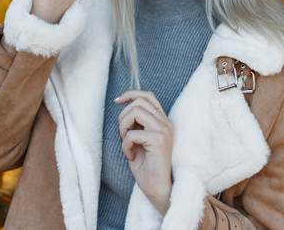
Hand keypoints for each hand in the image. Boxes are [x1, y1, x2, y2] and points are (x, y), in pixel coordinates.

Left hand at [115, 90, 173, 214]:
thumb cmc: (147, 168)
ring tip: (126, 143)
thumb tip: (124, 106)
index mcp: (163, 121)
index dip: (131, 94)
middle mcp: (166, 122)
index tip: (117, 101)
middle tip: (123, 134)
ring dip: (124, 127)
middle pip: (139, 101)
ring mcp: (164, 130)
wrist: (158, 190)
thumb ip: (136, 124)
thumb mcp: (139, 140)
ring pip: (135, 111)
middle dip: (124, 115)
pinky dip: (125, 144)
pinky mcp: (158, 140)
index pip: (148, 96)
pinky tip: (130, 156)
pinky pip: (132, 133)